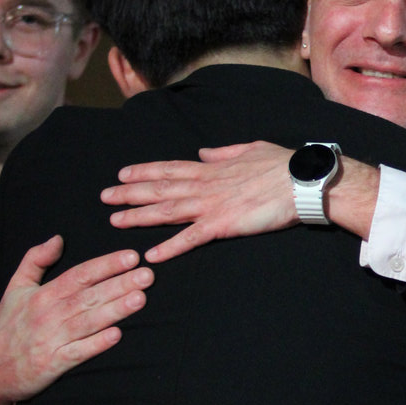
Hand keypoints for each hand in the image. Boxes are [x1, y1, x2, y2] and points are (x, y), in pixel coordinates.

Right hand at [0, 236, 152, 404]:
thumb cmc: (6, 327)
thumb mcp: (14, 288)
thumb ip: (35, 260)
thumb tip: (58, 238)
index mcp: (43, 294)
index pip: (80, 274)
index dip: (106, 265)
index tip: (132, 257)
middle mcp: (48, 314)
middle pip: (89, 295)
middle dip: (120, 284)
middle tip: (148, 275)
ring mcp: (51, 339)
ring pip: (88, 321)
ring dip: (115, 309)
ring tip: (140, 298)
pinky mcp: (52, 364)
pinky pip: (77, 352)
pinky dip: (96, 344)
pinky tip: (117, 335)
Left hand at [101, 141, 296, 261]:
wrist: (301, 181)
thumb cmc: (281, 165)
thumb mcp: (249, 148)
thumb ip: (223, 152)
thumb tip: (204, 152)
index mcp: (212, 168)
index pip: (170, 169)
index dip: (145, 171)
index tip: (123, 173)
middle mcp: (205, 185)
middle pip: (160, 189)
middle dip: (130, 193)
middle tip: (104, 197)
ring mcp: (212, 205)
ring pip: (167, 212)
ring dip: (139, 217)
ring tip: (115, 222)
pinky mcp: (223, 225)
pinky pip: (191, 238)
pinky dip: (170, 247)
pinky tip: (152, 256)